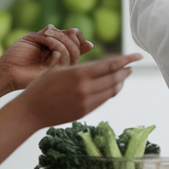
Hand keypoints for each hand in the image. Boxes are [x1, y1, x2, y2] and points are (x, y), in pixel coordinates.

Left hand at [0, 26, 92, 90]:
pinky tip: (46, 49)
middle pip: (77, 46)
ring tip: (45, 39)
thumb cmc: (18, 54)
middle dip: (65, 36)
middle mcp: (61, 60)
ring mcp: (59, 69)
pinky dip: (57, 48)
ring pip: (73, 53)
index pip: (78, 42)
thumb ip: (53, 34)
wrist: (6, 68)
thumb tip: (75, 31)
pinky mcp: (55, 75)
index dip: (77, 35)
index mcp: (58, 51)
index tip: (67, 30)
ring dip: (60, 41)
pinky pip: (65, 60)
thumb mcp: (36, 38)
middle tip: (48, 33)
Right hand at [11, 53, 142, 129]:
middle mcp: (86, 88)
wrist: (31, 111)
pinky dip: (110, 92)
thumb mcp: (59, 69)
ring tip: (123, 76)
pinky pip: (103, 100)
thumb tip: (96, 60)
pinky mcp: (85, 111)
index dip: (126, 60)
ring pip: (112, 90)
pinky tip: (111, 88)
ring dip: (120, 83)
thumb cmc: (41, 86)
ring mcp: (87, 102)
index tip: (137, 56)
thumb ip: (79, 66)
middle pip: (115, 78)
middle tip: (131, 67)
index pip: (110, 65)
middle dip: (125, 72)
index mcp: (80, 74)